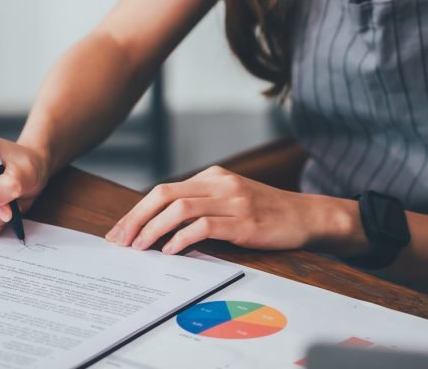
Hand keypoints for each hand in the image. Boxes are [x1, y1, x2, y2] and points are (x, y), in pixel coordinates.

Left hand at [105, 166, 364, 254]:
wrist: (308, 217)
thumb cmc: (266, 213)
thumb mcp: (230, 200)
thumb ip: (201, 206)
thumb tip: (159, 226)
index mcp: (212, 176)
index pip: (163, 190)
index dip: (136, 210)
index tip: (119, 231)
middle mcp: (219, 184)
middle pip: (164, 194)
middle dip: (136, 218)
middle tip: (120, 241)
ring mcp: (232, 201)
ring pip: (179, 209)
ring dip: (153, 229)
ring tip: (139, 248)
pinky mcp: (244, 222)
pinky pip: (204, 226)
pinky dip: (182, 238)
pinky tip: (171, 251)